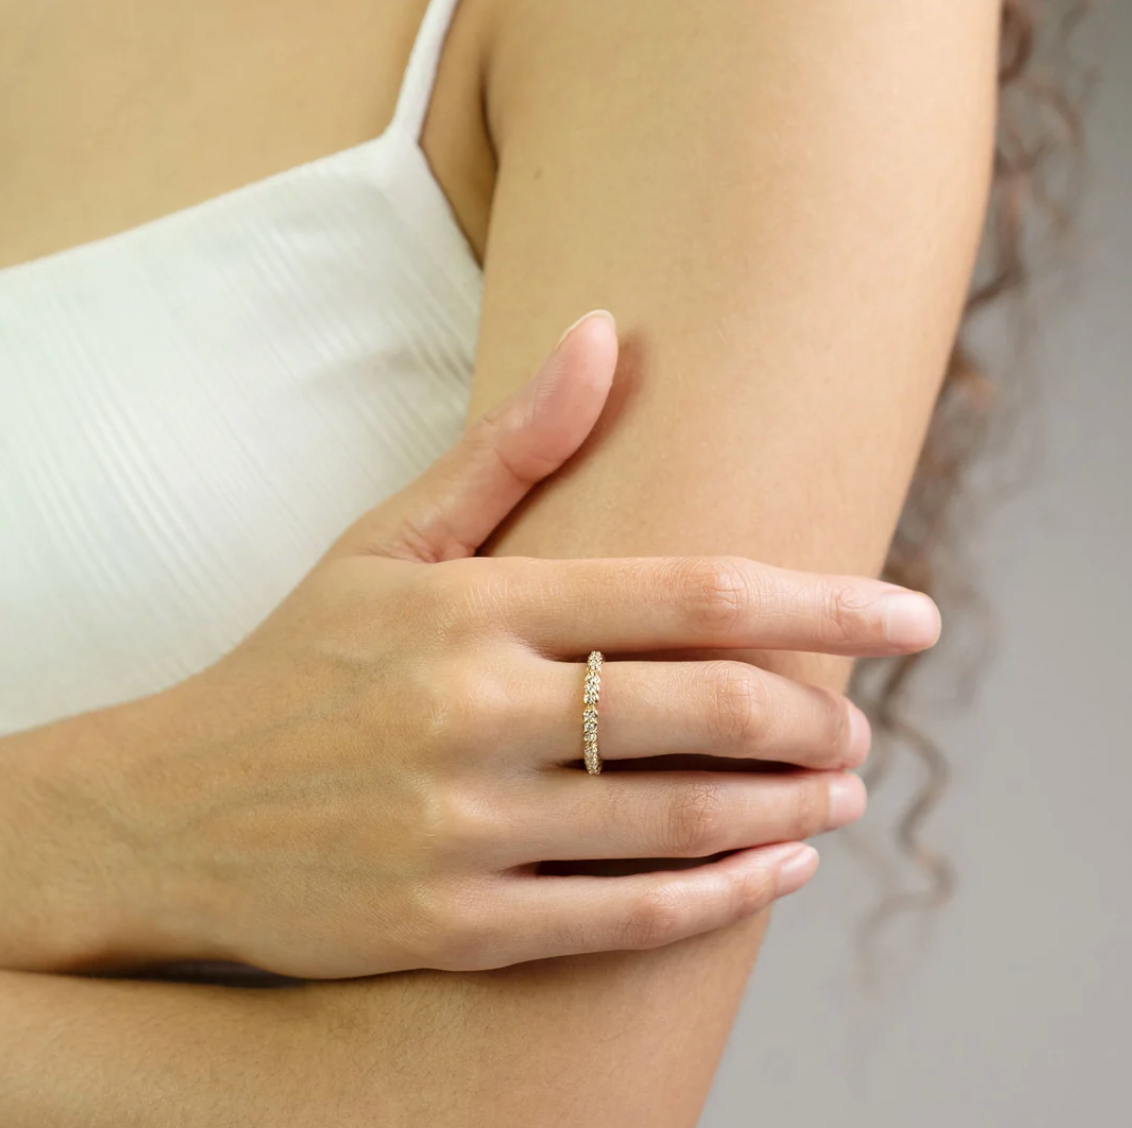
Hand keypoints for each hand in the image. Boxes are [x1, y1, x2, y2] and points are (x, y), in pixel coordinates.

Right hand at [25, 312, 940, 978]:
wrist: (166, 811)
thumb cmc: (295, 664)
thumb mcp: (384, 541)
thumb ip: (506, 448)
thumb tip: (603, 333)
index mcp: (472, 607)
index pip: (691, 594)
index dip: (825, 604)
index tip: (913, 615)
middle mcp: (474, 715)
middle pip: (707, 708)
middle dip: (816, 714)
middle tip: (867, 720)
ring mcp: (464, 830)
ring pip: (680, 818)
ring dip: (790, 805)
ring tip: (843, 790)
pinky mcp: (454, 928)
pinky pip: (624, 919)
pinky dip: (722, 897)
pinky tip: (779, 868)